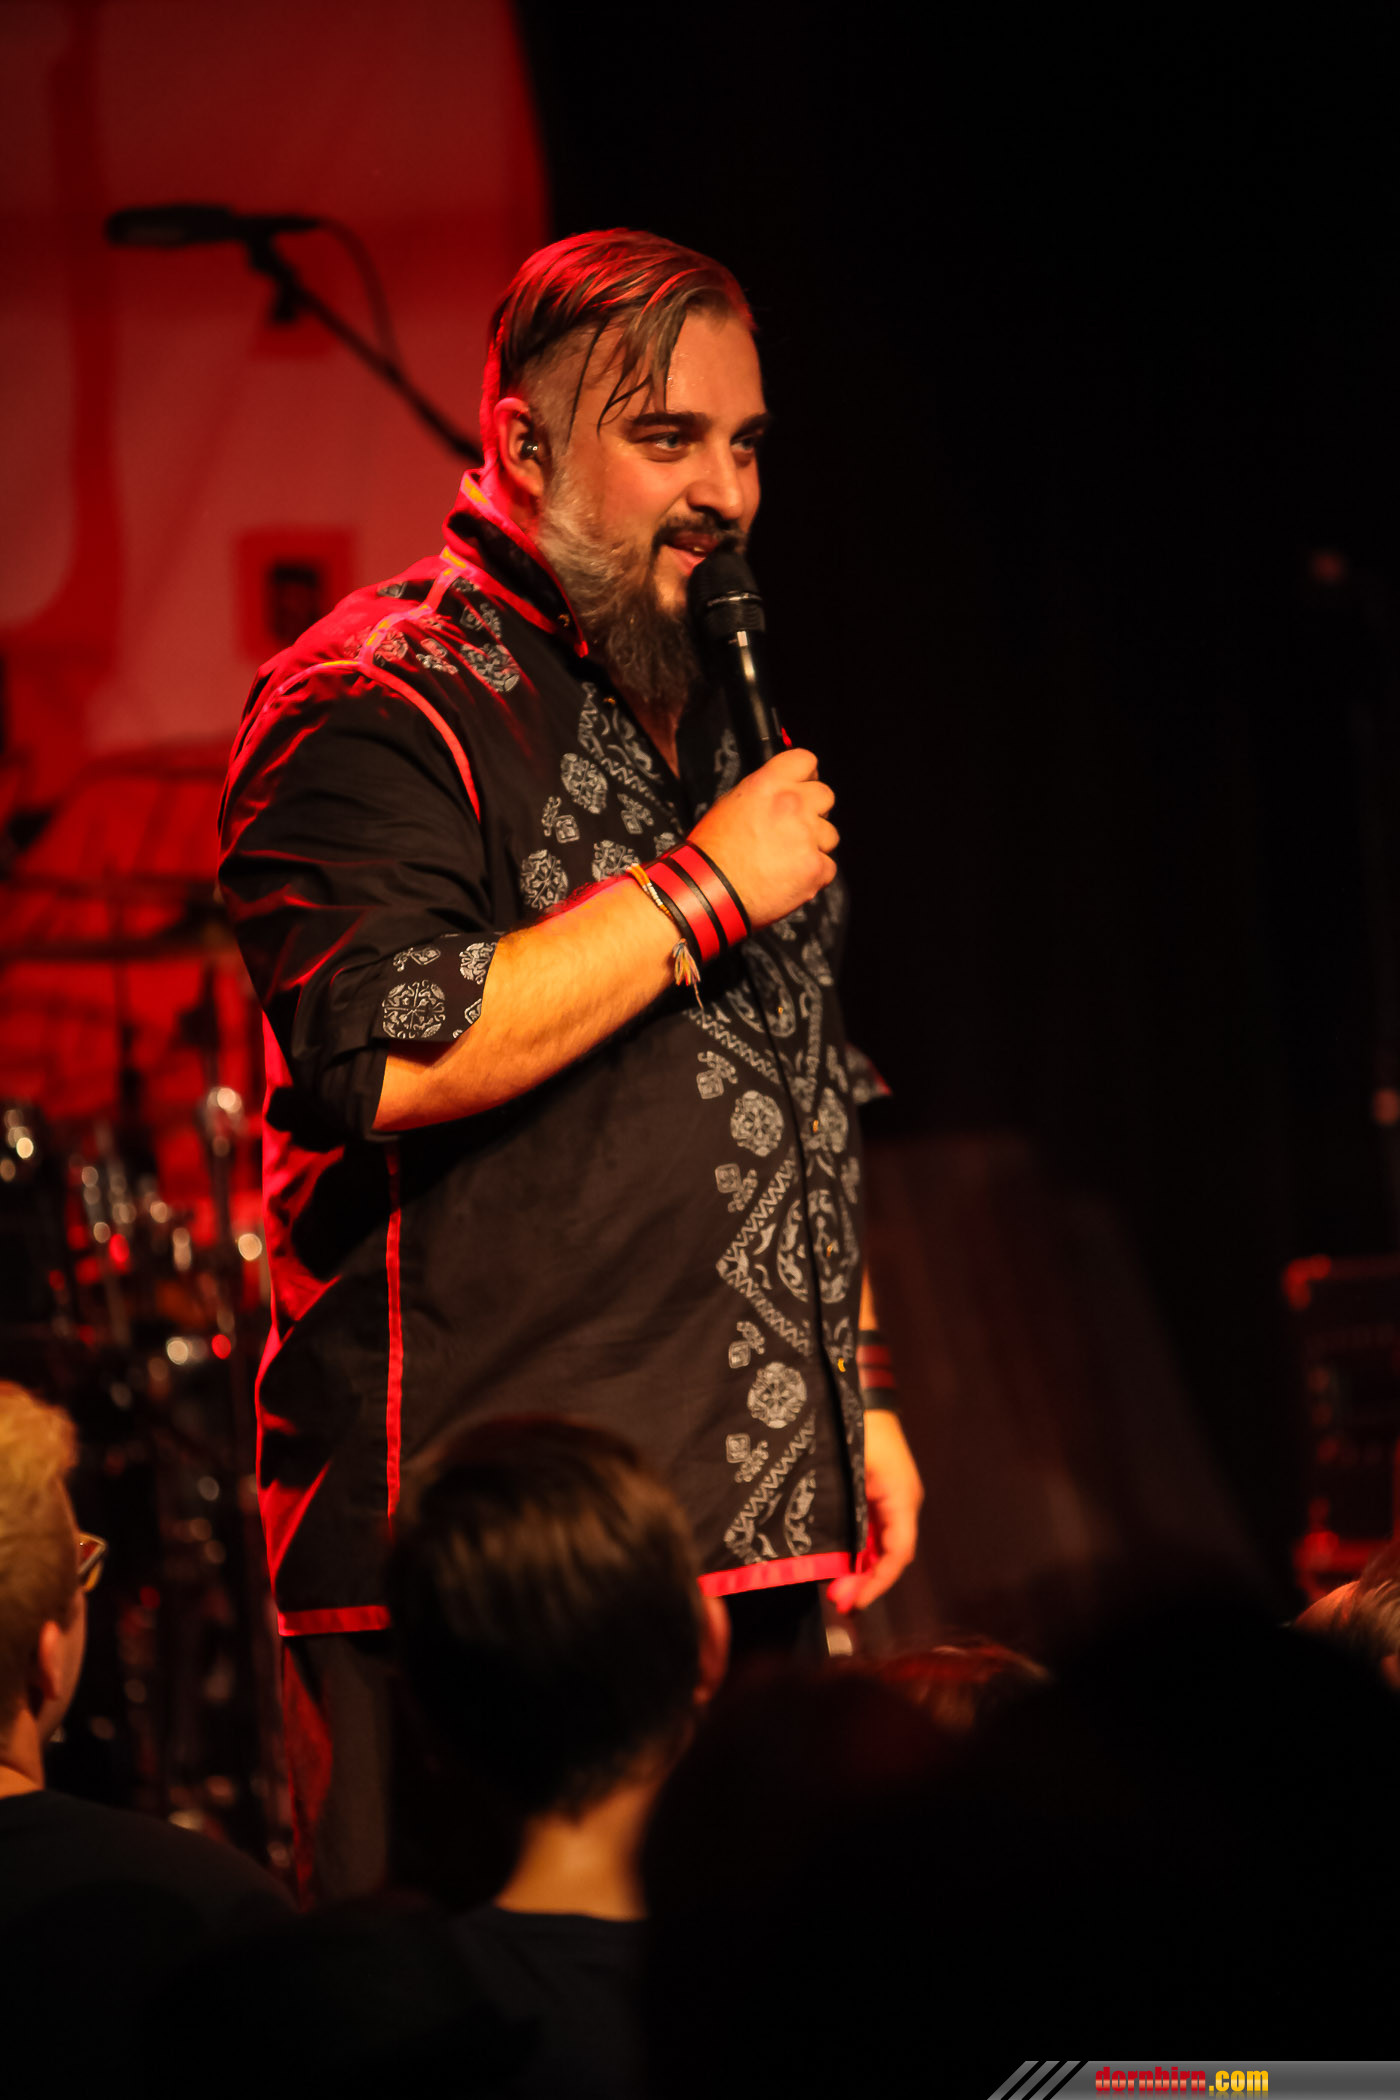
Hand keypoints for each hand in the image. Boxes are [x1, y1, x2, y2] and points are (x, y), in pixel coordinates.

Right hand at [687, 747, 837, 929]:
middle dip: (814, 811)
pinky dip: (813, 874)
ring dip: (814, 845)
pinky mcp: (815, 867)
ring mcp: (807, 836)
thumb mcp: (729, 805)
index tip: (802, 786)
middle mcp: (792, 805)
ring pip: (829, 834)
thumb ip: (762, 793)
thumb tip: (779, 792)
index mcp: (768, 784)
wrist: (710, 891)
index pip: (806, 761)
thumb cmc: (712, 852)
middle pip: (825, 796)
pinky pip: (828, 866)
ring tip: (786, 859)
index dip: (806, 775)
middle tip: (795, 828)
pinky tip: (790, 877)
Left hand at [827, 1411, 923, 1613]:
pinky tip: (839, 1565)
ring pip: (881, 1547)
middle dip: (867, 1582)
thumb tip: (836, 1558)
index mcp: (902, 1497)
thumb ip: (846, 1511)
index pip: (898, 1553)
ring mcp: (890, 1500)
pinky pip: (872, 1532)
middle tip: (839, 1602)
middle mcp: (901, 1503)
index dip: (878, 1581)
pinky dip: (859, 1552)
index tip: (853, 1601)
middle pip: (890, 1555)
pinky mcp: (876, 1495)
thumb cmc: (854, 1426)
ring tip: (837, 1592)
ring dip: (861, 1571)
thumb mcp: (849, 1471)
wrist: (855, 1392)